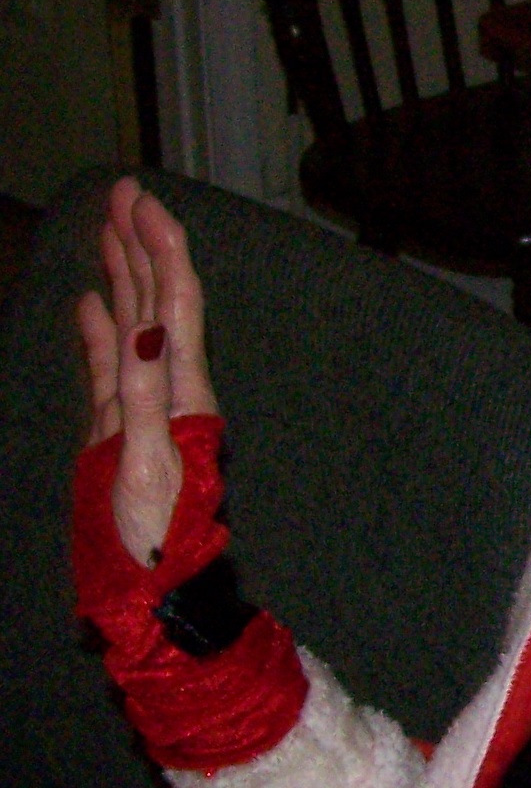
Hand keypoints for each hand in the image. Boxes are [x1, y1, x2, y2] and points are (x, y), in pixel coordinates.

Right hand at [76, 179, 217, 565]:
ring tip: (111, 228)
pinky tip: (91, 301)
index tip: (143, 201)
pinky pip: (111, 365)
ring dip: (124, 274)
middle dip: (142, 244)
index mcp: (182, 393)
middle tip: (124, 192)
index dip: (161, 248)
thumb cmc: (155, 543)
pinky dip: (101, 328)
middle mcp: (169, 392)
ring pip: (134, 324)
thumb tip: (146, 333)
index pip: (176, 304)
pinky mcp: (120, 429)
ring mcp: (143, 408)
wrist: (154, 595)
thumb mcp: (147, 469)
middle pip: (159, 302)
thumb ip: (145, 401)